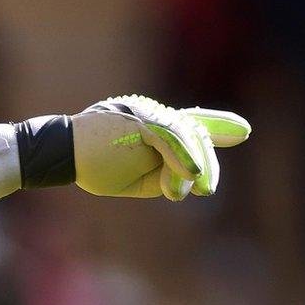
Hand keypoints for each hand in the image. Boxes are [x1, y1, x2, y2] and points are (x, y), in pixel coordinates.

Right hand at [71, 95, 249, 199]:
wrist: (61, 153)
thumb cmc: (92, 166)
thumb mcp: (135, 178)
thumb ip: (164, 176)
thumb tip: (189, 181)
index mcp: (152, 128)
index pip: (190, 124)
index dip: (218, 126)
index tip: (243, 131)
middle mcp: (153, 115)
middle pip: (195, 133)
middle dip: (207, 162)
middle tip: (208, 189)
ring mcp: (146, 115)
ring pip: (187, 136)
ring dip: (195, 166)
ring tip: (198, 189)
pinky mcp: (139, 121)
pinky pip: (171, 138)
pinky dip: (182, 158)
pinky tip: (190, 177)